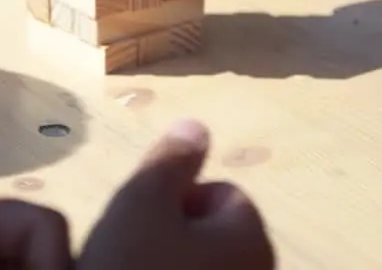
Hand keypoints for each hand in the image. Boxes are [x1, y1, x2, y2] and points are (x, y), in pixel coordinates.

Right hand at [79, 119, 273, 268]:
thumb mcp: (140, 201)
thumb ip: (171, 159)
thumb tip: (197, 125)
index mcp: (250, 237)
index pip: (221, 194)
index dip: (176, 200)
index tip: (141, 223)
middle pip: (214, 238)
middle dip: (173, 239)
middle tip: (130, 256)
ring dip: (169, 269)